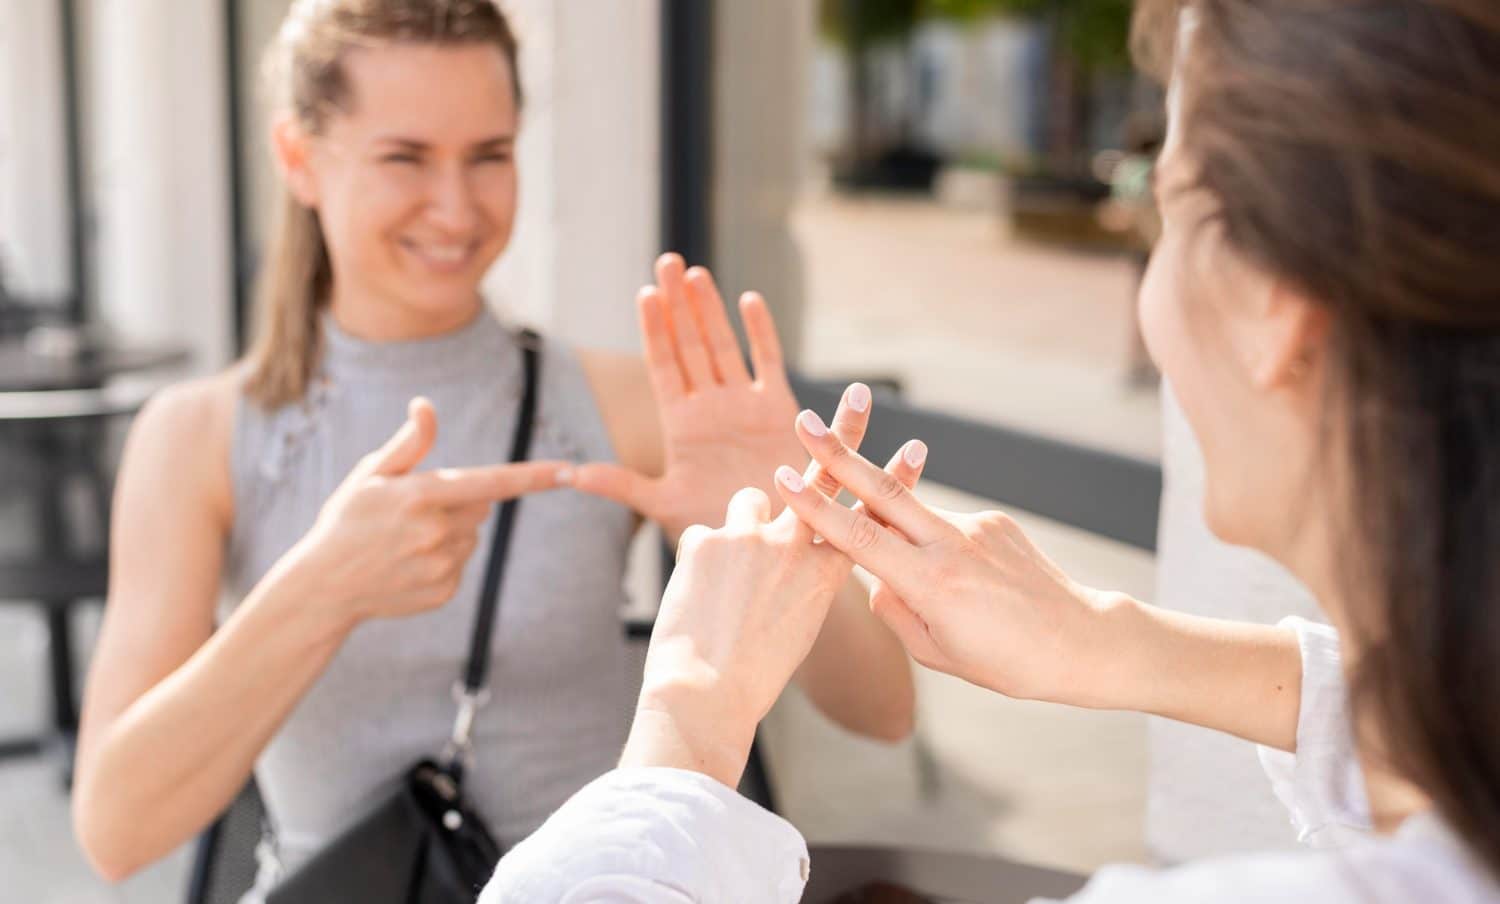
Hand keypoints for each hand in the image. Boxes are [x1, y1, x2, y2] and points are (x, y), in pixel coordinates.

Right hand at [288, 397, 568, 627]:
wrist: (324, 586)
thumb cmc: (347, 519)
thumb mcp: (371, 474)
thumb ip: (409, 443)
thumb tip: (426, 406)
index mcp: (421, 496)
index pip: (491, 482)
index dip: (533, 477)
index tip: (569, 471)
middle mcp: (436, 532)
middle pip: (481, 505)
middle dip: (460, 501)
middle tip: (414, 510)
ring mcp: (441, 566)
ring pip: (472, 535)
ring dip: (451, 531)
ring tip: (406, 540)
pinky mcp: (444, 591)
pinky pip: (462, 564)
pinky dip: (444, 560)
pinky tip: (408, 563)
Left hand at [567, 254, 805, 539]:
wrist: (767, 543)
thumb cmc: (715, 527)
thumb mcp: (662, 504)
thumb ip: (621, 485)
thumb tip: (570, 473)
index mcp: (680, 424)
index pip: (663, 366)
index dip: (654, 330)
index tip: (644, 294)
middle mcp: (709, 407)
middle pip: (690, 345)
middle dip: (678, 304)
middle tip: (668, 262)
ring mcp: (744, 405)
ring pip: (724, 346)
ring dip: (710, 310)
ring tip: (696, 273)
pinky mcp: (779, 411)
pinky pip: (768, 363)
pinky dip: (761, 333)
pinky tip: (748, 300)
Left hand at [620, 390, 924, 786]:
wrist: (705, 695)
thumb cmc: (752, 676)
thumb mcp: (795, 630)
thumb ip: (799, 586)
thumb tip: (784, 564)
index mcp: (825, 577)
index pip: (865, 518)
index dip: (888, 482)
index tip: (914, 450)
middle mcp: (795, 548)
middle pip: (823, 478)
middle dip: (841, 434)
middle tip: (858, 395)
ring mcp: (751, 538)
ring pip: (749, 503)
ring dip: (741, 526)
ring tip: (726, 578)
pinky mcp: (707, 537)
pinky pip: (701, 536)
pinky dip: (697, 562)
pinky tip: (694, 599)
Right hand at [774, 409, 1122, 706]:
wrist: (1082, 641)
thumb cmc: (1007, 662)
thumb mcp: (936, 653)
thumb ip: (895, 611)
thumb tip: (874, 578)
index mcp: (930, 583)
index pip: (859, 537)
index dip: (816, 507)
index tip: (784, 476)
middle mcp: (951, 545)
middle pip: (881, 492)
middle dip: (838, 454)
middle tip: (804, 420)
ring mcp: (976, 527)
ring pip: (915, 515)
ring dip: (892, 520)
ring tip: (929, 574)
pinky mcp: (996, 521)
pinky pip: (949, 529)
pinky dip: (939, 549)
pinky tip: (970, 586)